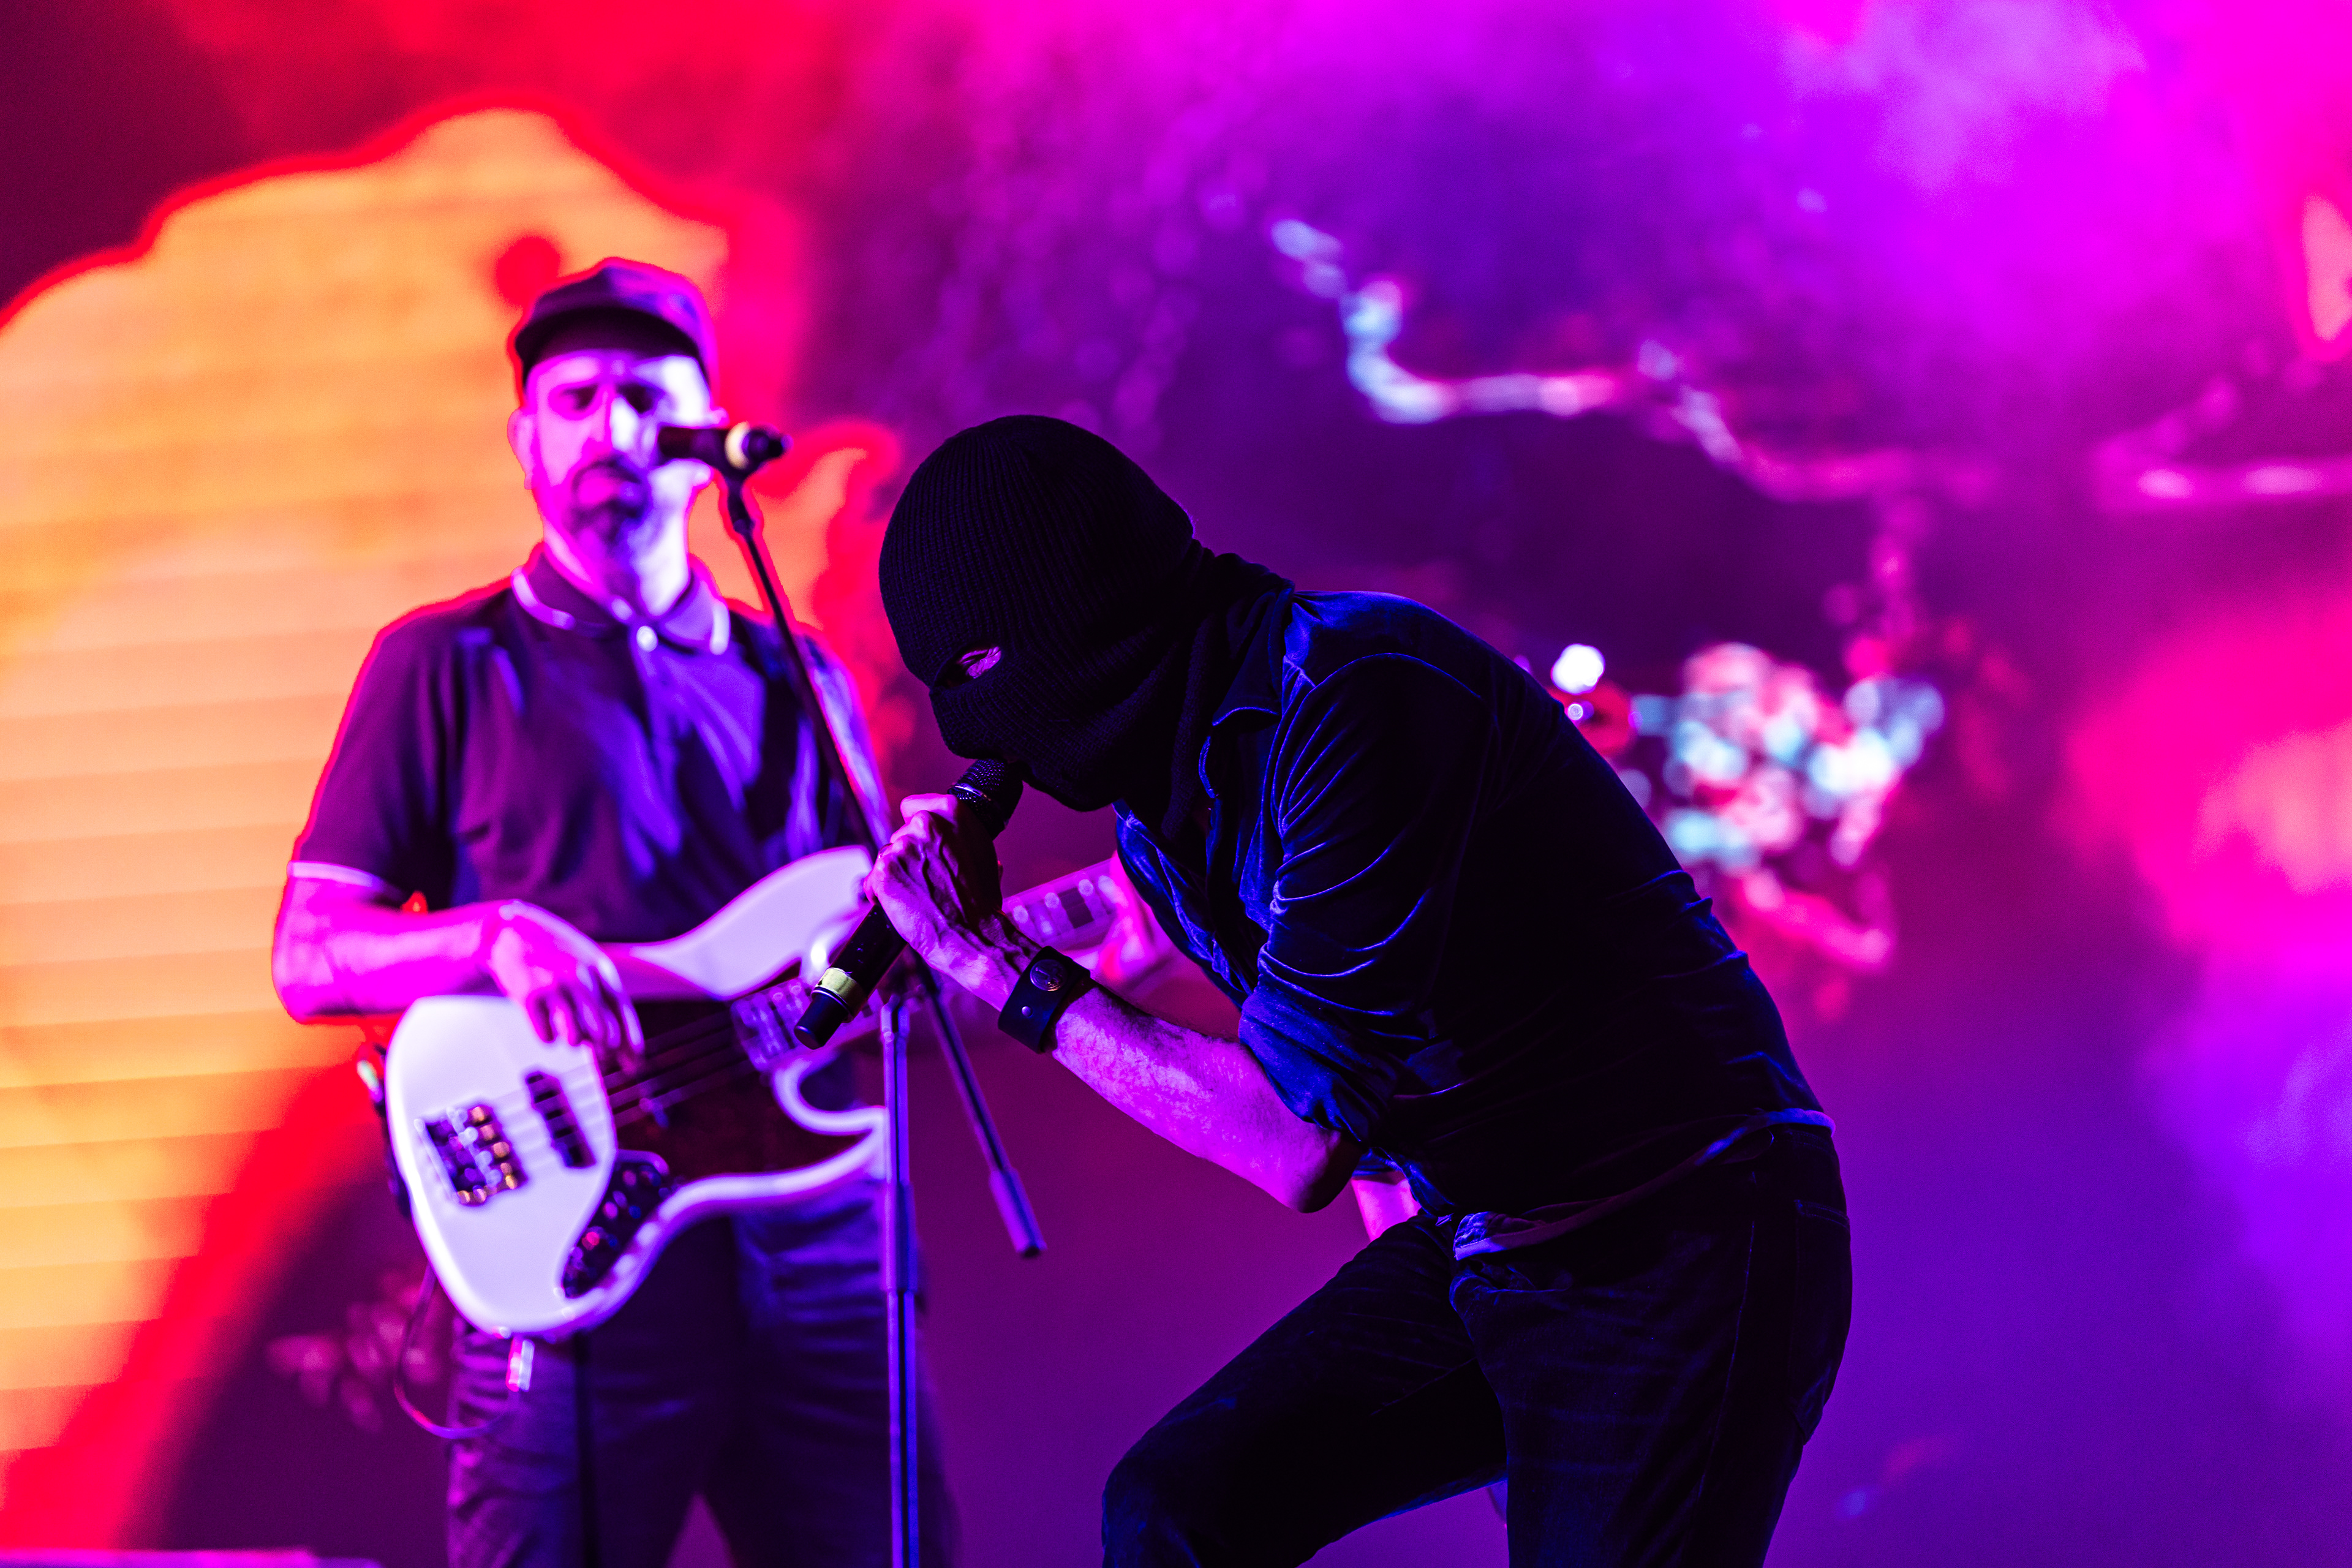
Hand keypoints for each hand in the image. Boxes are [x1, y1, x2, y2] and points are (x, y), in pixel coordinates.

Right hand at [480, 900, 644, 1068]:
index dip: (630, 1041)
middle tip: (601, 1054)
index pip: (622, 1011)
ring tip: (568, 1031)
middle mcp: (580, 978)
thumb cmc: (555, 955)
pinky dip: (547, 1036)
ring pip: (574, 1038)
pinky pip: (546, 1036)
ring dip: (573, 1041)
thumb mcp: (584, 967)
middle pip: (602, 1030)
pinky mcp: (528, 996)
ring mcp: (554, 986)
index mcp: (599, 969)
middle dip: (604, 1049)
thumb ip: (599, 999)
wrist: (510, 931)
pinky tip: (542, 1020)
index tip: (635, 1066)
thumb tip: (611, 1046)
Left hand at [867, 793, 1019, 995]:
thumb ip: (960, 837)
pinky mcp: (884, 872)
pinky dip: (880, 894)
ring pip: (887, 858)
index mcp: (951, 812)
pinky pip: (872, 881)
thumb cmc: (980, 902)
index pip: (912, 807)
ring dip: (896, 876)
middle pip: (899, 836)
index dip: (913, 828)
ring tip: (917, 895)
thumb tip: (952, 840)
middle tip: (926, 880)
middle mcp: (924, 825)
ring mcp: (902, 848)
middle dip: (908, 857)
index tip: (918, 842)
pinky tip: (901, 904)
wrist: (972, 935)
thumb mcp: (984, 855)